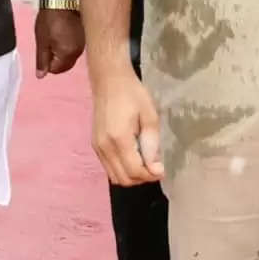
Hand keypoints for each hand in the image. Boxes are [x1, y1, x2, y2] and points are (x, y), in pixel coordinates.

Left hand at [32, 5, 86, 75]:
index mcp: (68, 54)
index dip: (47, 61)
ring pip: (70, 56)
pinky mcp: (85, 35)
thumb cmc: (50, 19)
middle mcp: (79, 51)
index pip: (56, 70)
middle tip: (48, 43)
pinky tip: (63, 32)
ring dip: (62, 51)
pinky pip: (75, 47)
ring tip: (55, 36)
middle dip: (55, 58)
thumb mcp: (41, 41)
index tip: (44, 48)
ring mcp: (84, 43)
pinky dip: (68, 44)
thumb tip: (41, 76)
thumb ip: (42, 60)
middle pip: (65, 65)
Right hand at [92, 67, 162, 185]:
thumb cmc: (133, 94)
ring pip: (115, 177)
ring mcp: (98, 147)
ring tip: (145, 162)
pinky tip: (133, 156)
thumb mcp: (150, 115)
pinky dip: (122, 169)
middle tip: (155, 166)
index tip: (163, 169)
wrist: (109, 80)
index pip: (134, 171)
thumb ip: (152, 143)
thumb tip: (155, 168)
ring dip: (132, 176)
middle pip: (124, 179)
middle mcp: (104, 147)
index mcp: (119, 138)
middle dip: (142, 178)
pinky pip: (109, 168)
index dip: (151, 175)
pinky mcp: (95, 145)